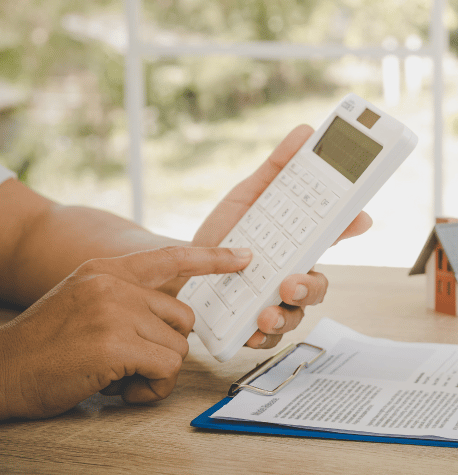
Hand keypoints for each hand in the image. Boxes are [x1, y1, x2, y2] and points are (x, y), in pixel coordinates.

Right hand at [0, 246, 251, 419]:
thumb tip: (172, 317)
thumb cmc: (46, 346)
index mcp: (107, 271)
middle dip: (166, 347)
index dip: (212, 258)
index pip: (170, 258)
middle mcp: (114, 285)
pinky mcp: (116, 344)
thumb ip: (124, 298)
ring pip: (177, 347)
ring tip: (120, 377)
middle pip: (182, 318)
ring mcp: (114, 312)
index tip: (244, 256)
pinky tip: (121, 389)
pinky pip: (166, 369)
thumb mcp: (84, 301)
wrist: (2, 371)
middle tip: (133, 363)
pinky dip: (151, 388)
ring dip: (156, 372)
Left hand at [177, 125, 371, 348]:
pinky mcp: (252, 326)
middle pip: (319, 286)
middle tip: (289, 282)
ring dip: (285, 318)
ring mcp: (275, 302)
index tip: (359, 217)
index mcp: (300, 243)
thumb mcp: (249, 196)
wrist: (180, 265)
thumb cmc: (226, 232)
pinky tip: (248, 331)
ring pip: (296, 316)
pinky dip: (259, 338)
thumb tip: (306, 132)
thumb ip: (277, 169)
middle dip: (309, 286)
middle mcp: (293, 274)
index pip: (334, 236)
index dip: (351, 226)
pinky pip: (266, 340)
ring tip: (264, 314)